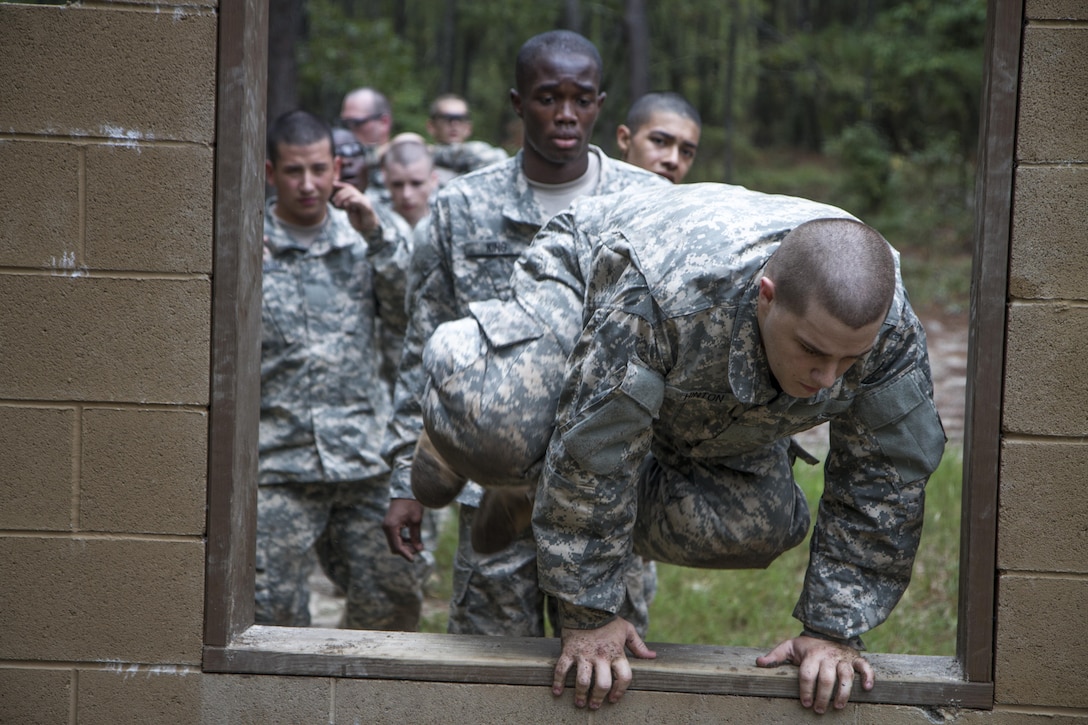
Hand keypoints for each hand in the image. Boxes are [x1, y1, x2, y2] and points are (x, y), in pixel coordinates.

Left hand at [331, 181, 378, 234]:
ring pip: (353, 194)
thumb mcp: (350, 211)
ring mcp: (365, 202)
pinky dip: (352, 201)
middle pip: (350, 189)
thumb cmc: (359, 220)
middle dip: (340, 194)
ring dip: (343, 197)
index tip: (332, 185)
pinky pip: (360, 201)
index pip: (348, 187)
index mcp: (357, 197)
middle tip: (334, 202)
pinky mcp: (367, 208)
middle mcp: (361, 197)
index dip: (340, 185)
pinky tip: (346, 205)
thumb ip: (345, 204)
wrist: (368, 229)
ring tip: (338, 204)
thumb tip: (335, 199)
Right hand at [382, 498, 424, 560]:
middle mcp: (386, 527)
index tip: (413, 560)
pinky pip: (394, 537)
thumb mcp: (416, 521)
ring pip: (394, 543)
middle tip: (418, 549)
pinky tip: (411, 539)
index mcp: (391, 527)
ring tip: (417, 544)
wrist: (405, 491)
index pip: (397, 546)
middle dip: (406, 550)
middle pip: (394, 546)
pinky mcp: (389, 525)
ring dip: (404, 546)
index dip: (405, 554)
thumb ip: (416, 536)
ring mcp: (386, 526)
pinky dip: (402, 540)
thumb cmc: (411, 504)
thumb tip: (419, 549)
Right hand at [552, 617, 656, 708]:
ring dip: (580, 695)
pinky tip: (557, 692)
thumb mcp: (627, 630)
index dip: (620, 691)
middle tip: (595, 705)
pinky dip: (558, 682)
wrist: (586, 605)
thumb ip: (638, 645)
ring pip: (582, 681)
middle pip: (602, 684)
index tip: (614, 699)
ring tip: (580, 703)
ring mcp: (583, 654)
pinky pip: (562, 669)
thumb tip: (652, 656)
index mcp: (616, 653)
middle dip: (598, 698)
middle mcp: (601, 656)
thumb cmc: (608, 619)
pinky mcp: (569, 651)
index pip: (624, 677)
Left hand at [756, 635, 873, 712]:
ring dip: (843, 692)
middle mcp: (828, 656)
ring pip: (846, 675)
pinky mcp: (855, 658)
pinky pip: (865, 666)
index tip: (805, 703)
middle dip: (822, 696)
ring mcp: (843, 658)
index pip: (807, 674)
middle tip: (819, 710)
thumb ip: (775, 656)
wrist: (828, 630)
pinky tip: (868, 688)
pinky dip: (869, 677)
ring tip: (838, 706)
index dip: (806, 690)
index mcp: (811, 655)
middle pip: (826, 678)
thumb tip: (759, 663)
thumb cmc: (807, 645)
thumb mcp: (790, 647)